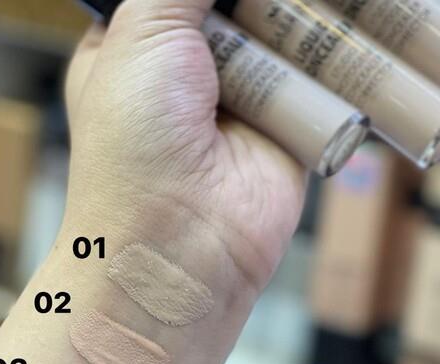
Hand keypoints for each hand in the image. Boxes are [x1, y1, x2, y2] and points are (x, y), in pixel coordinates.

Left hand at [65, 0, 306, 293]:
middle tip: (256, 9)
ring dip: (290, 22)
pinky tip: (320, 44)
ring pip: (281, 34)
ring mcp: (240, 103)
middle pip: (236, 8)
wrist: (177, 244)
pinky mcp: (286, 129)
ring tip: (277, 32)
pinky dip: (324, 60)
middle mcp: (188, 75)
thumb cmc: (134, 146)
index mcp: (137, 50)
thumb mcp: (140, 35)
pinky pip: (316, 78)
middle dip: (251, 3)